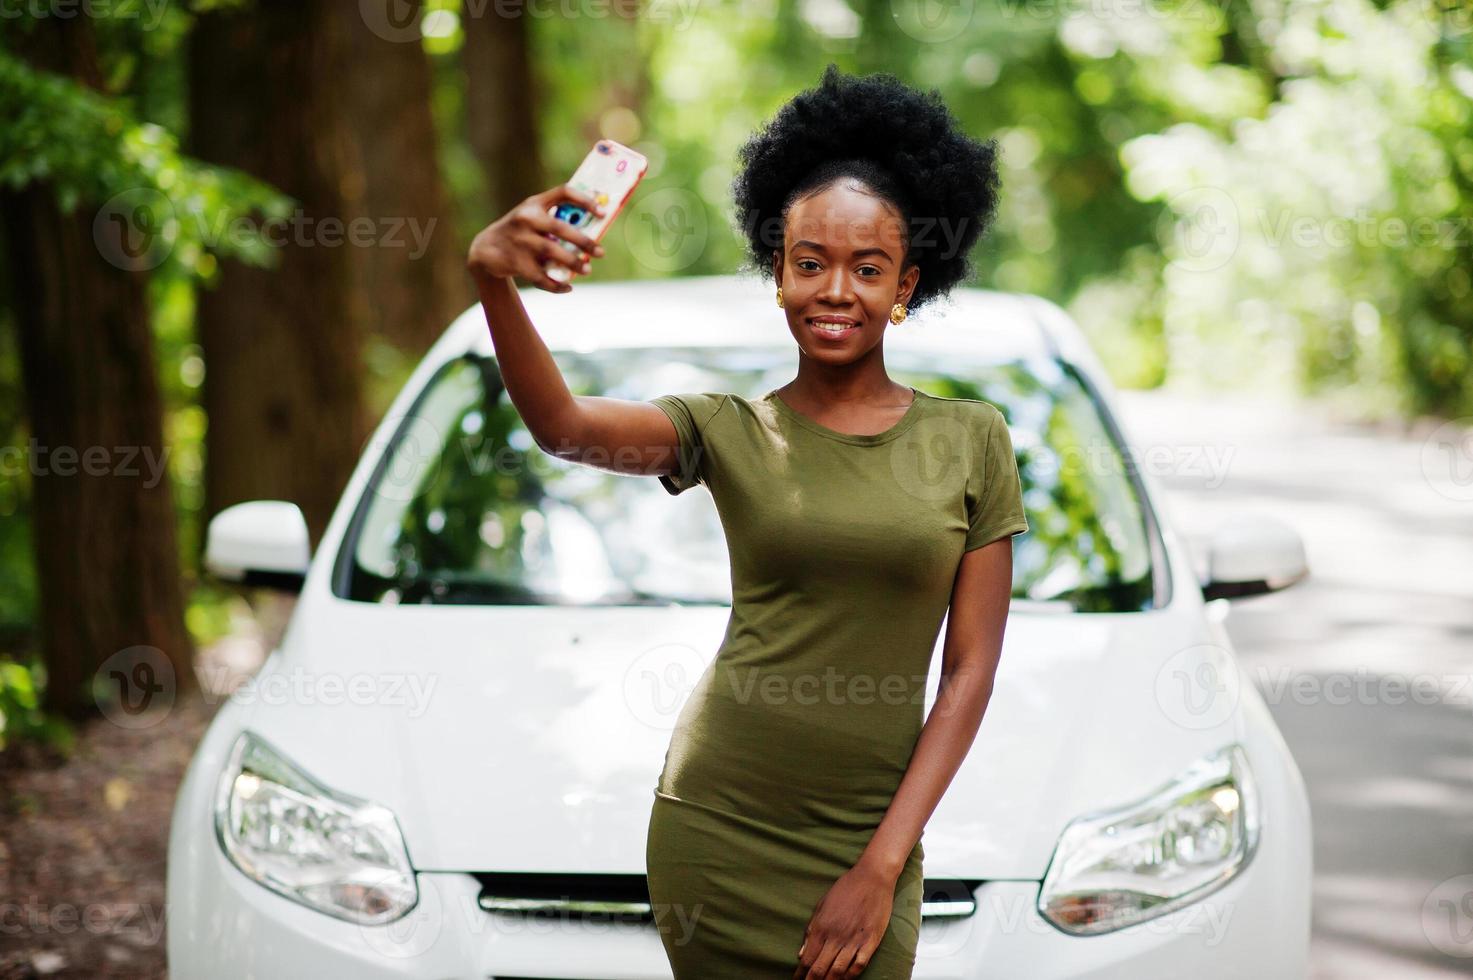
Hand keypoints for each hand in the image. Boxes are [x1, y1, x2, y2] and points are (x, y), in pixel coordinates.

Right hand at [465, 182, 607, 291]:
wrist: (486, 249)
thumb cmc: (519, 232)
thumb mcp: (531, 218)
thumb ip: (554, 220)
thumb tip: (591, 232)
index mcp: (534, 204)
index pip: (563, 193)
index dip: (585, 200)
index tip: (602, 212)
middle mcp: (526, 219)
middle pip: (561, 228)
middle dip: (584, 242)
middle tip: (600, 252)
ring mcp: (520, 240)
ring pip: (553, 253)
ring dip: (573, 263)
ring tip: (587, 270)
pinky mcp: (516, 262)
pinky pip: (541, 277)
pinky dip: (556, 285)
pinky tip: (567, 287)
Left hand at [792, 861, 896, 978]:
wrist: (872, 877)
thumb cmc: (846, 889)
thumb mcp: (822, 905)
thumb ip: (811, 930)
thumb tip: (800, 953)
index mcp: (821, 927)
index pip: (807, 959)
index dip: (801, 974)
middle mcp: (836, 936)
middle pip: (820, 969)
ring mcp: (854, 940)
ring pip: (838, 971)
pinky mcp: (870, 941)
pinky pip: (859, 965)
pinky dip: (851, 977)